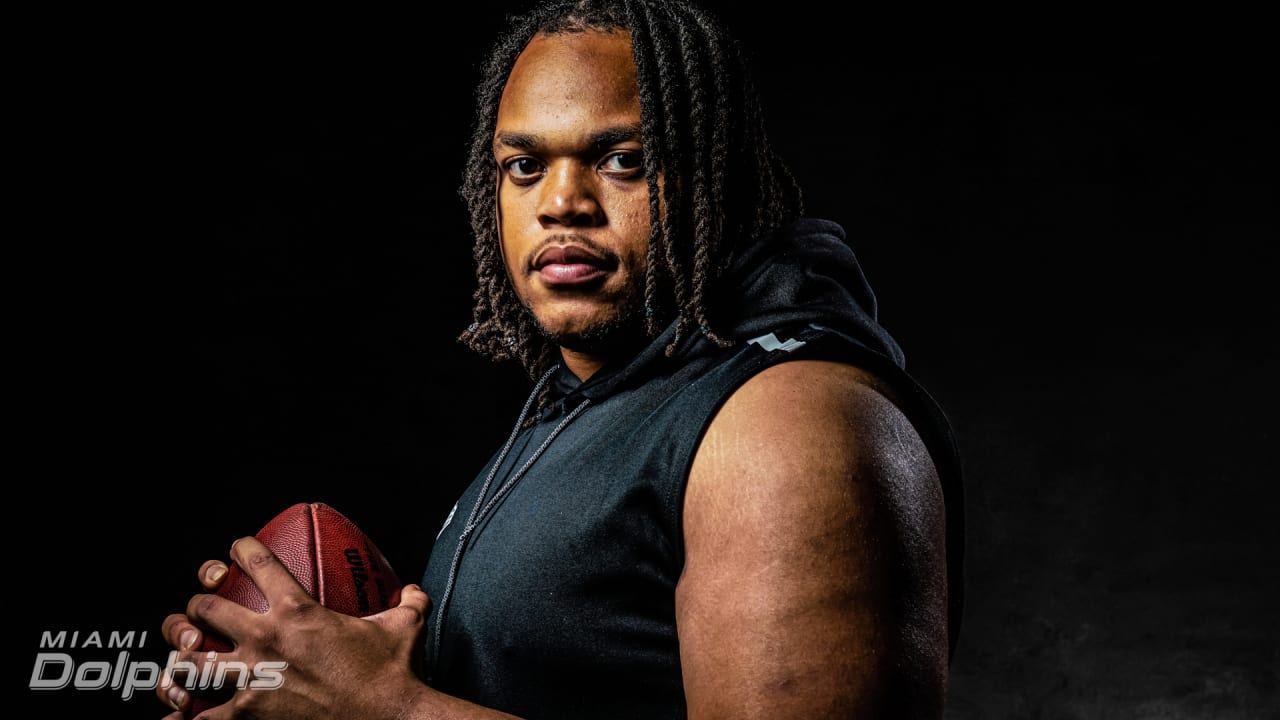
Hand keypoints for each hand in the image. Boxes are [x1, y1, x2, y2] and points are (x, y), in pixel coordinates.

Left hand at [157, 536, 431, 718]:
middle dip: (196, 604)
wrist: (388, 718)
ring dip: (181, 657)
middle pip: (207, 608)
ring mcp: (252, 680)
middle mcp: (266, 640)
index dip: (241, 549)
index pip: (259, 563)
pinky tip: (174, 715)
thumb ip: (408, 602)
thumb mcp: (406, 627)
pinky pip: (202, 717)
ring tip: (181, 657)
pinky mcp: (248, 716)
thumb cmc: (395, 672)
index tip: (235, 549)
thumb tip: (413, 591)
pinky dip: (184, 716)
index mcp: (298, 611)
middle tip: (200, 608)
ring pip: (192, 661)